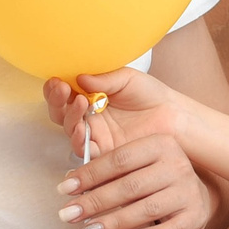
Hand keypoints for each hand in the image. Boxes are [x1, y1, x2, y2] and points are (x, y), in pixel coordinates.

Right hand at [44, 67, 181, 158]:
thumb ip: (103, 79)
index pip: (64, 93)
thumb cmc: (151, 96)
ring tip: (79, 102)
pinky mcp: (103, 152)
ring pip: (68, 129)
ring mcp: (93, 134)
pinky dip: (78, 139)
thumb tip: (79, 77)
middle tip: (62, 89)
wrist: (172, 117)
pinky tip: (81, 128)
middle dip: (56, 100)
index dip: (55, 88)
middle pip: (60, 112)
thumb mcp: (126, 78)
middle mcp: (87, 117)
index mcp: (89, 97)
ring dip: (68, 116)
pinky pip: (83, 149)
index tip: (57, 80)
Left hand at [57, 131, 220, 228]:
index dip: (90, 175)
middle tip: (68, 214)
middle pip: (129, 186)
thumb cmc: (156, 178)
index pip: (119, 159)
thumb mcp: (137, 164)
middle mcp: (176, 165)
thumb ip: (108, 168)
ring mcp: (188, 191)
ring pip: (145, 210)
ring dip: (113, 223)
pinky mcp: (194, 216)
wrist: (195, 196)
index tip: (65, 189)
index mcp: (159, 144)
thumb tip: (71, 181)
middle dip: (95, 202)